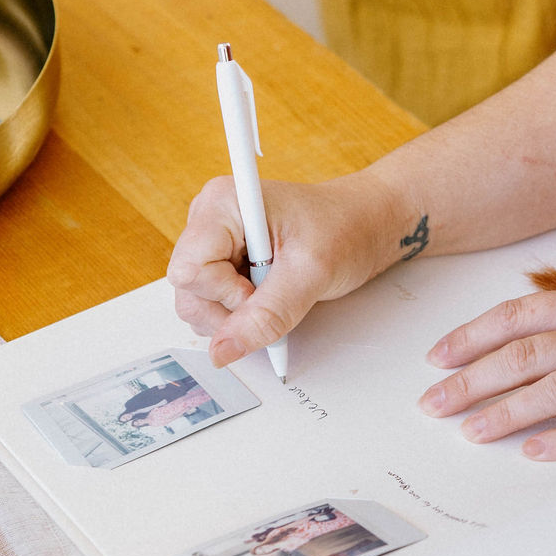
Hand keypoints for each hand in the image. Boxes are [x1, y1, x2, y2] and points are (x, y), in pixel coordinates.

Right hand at [168, 174, 403, 367]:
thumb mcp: (310, 274)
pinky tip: (270, 295)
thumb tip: (223, 351)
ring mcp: (214, 241)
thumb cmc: (346, 228)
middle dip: (230, 309)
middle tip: (276, 293)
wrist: (367, 223)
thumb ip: (266, 315)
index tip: (262, 290)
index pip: (187, 271)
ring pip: (195, 302)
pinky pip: (212, 302)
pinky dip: (241, 312)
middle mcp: (209, 218)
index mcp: (222, 204)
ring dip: (236, 314)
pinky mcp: (223, 260)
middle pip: (187, 290)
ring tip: (277, 291)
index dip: (224, 293)